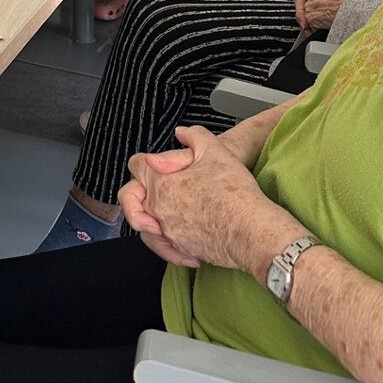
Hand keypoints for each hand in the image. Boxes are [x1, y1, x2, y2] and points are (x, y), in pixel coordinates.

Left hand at [123, 126, 294, 273]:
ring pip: (144, 225)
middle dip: (137, 194)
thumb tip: (180, 133)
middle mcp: (157, 207)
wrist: (252, 230)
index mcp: (160, 180)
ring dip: (152, 220)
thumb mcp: (215, 149)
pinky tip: (184, 237)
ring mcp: (167, 230)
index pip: (136, 165)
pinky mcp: (180, 248)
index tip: (154, 165)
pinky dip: (170, 243)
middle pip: (130, 197)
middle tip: (152, 192)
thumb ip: (193, 135)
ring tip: (170, 216)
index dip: (144, 161)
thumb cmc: (235, 193)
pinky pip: (164, 246)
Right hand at [293, 0, 354, 31]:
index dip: (301, 13)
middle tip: (309, 32)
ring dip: (310, 21)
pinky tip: (323, 27)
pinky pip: (318, 12)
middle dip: (304, 20)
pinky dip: (318, 21)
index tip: (306, 24)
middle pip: (302, 6)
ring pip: (308, 10)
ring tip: (314, 32)